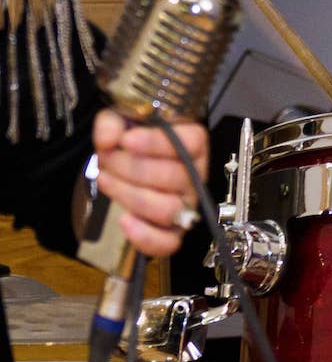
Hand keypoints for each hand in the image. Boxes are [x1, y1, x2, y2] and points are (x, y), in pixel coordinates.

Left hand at [91, 108, 208, 256]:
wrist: (129, 165)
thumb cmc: (133, 140)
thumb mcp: (123, 119)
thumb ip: (113, 122)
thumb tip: (109, 139)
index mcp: (192, 144)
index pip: (190, 142)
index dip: (157, 143)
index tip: (126, 140)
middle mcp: (195, 175)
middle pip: (174, 176)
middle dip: (130, 168)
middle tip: (107, 158)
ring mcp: (185, 204)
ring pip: (167, 208)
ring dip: (129, 195)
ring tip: (108, 180)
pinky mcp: (172, 230)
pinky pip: (168, 242)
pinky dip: (145, 236)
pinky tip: (125, 221)